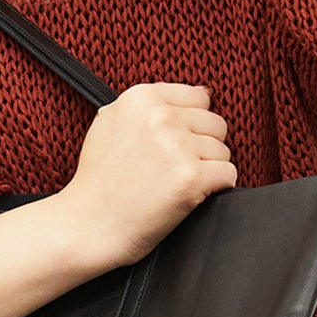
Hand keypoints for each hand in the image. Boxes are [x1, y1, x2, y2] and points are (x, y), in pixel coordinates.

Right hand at [55, 82, 236, 271]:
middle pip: (215, 124)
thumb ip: (151, 104)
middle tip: (172, 168)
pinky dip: (215, 188)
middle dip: (201, 147)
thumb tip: (204, 92)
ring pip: (223, 151)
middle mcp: (160, 117)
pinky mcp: (190, 178)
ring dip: (207, 170)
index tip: (172, 145)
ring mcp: (176, 146)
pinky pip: (228, 175)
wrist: (88, 224)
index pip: (199, 98)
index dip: (190, 125)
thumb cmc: (98, 180)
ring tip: (174, 183)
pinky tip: (189, 195)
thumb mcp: (110, 123)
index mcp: (141, 98)